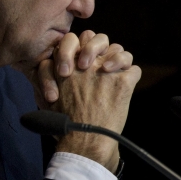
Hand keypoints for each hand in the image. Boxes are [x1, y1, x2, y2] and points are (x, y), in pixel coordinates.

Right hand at [43, 33, 139, 171]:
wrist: (83, 140)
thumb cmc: (64, 123)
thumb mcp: (46, 96)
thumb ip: (50, 77)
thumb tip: (55, 67)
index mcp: (66, 65)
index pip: (75, 39)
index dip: (81, 46)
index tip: (82, 59)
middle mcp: (86, 63)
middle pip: (99, 39)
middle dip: (101, 47)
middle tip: (101, 63)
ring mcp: (105, 71)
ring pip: (120, 51)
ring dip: (120, 60)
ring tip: (117, 72)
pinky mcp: (123, 83)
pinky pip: (134, 70)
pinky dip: (131, 77)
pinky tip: (126, 86)